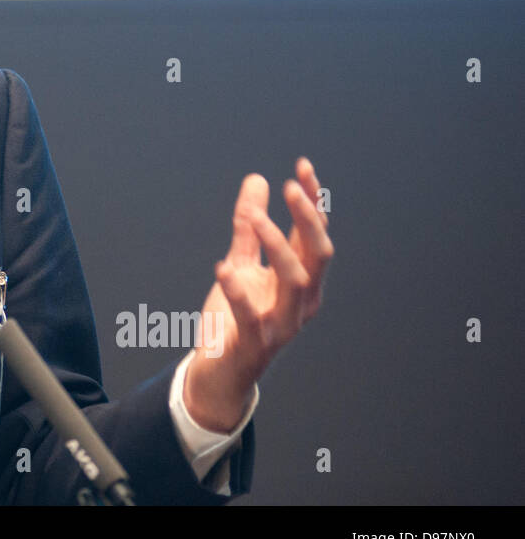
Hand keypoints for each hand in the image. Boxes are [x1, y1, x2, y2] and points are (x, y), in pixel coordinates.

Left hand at [183, 157, 333, 431]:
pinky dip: (238, 292)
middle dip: (307, 219)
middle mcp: (300, 302)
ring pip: (296, 282)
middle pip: (318, 255)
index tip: (302, 166)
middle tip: (289, 187)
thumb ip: (249, 227)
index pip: (315, 235)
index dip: (312, 201)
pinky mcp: (255, 343)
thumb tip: (257, 180)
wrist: (219, 371)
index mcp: (301, 280)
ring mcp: (281, 324)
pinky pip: (251, 317)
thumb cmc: (236, 318)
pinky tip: (223, 268)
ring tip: (255, 220)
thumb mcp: (242, 263)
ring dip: (279, 247)